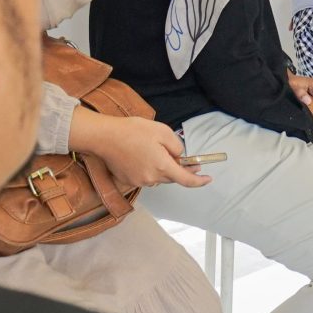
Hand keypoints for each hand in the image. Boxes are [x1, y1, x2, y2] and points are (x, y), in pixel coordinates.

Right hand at [69, 112, 207, 189]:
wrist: (104, 137)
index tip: (208, 178)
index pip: (186, 180)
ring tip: (154, 149)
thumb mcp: (162, 131)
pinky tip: (141, 154)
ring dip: (161, 167)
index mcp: (162, 167)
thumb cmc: (133, 131)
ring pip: (158, 176)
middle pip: (172, 177)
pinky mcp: (128, 180)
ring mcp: (139, 181)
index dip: (199, 181)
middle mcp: (152, 178)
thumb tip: (179, 157)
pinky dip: (148, 167)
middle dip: (179, 169)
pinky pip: (145, 176)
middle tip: (185, 159)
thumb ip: (176, 146)